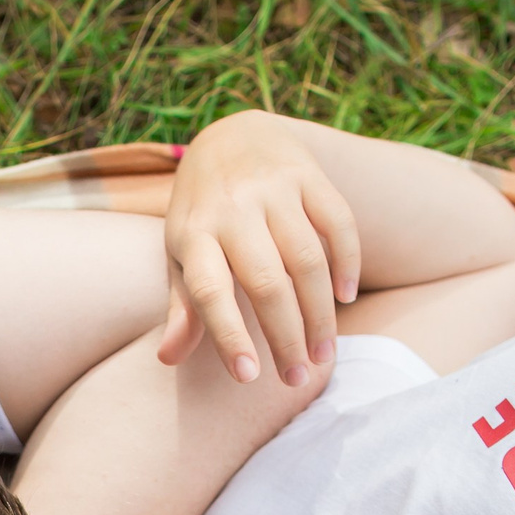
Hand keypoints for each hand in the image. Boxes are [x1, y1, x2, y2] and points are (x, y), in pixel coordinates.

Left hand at [160, 110, 360, 385]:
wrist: (232, 135)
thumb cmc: (203, 214)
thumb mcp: (182, 253)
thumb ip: (182, 305)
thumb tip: (167, 357)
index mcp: (193, 233)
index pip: (209, 290)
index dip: (228, 335)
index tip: (248, 377)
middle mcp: (233, 209)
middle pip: (266, 283)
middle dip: (285, 337)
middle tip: (296, 379)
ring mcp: (273, 189)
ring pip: (307, 260)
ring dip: (320, 315)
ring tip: (322, 356)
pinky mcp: (309, 175)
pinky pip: (338, 223)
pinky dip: (348, 262)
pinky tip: (346, 298)